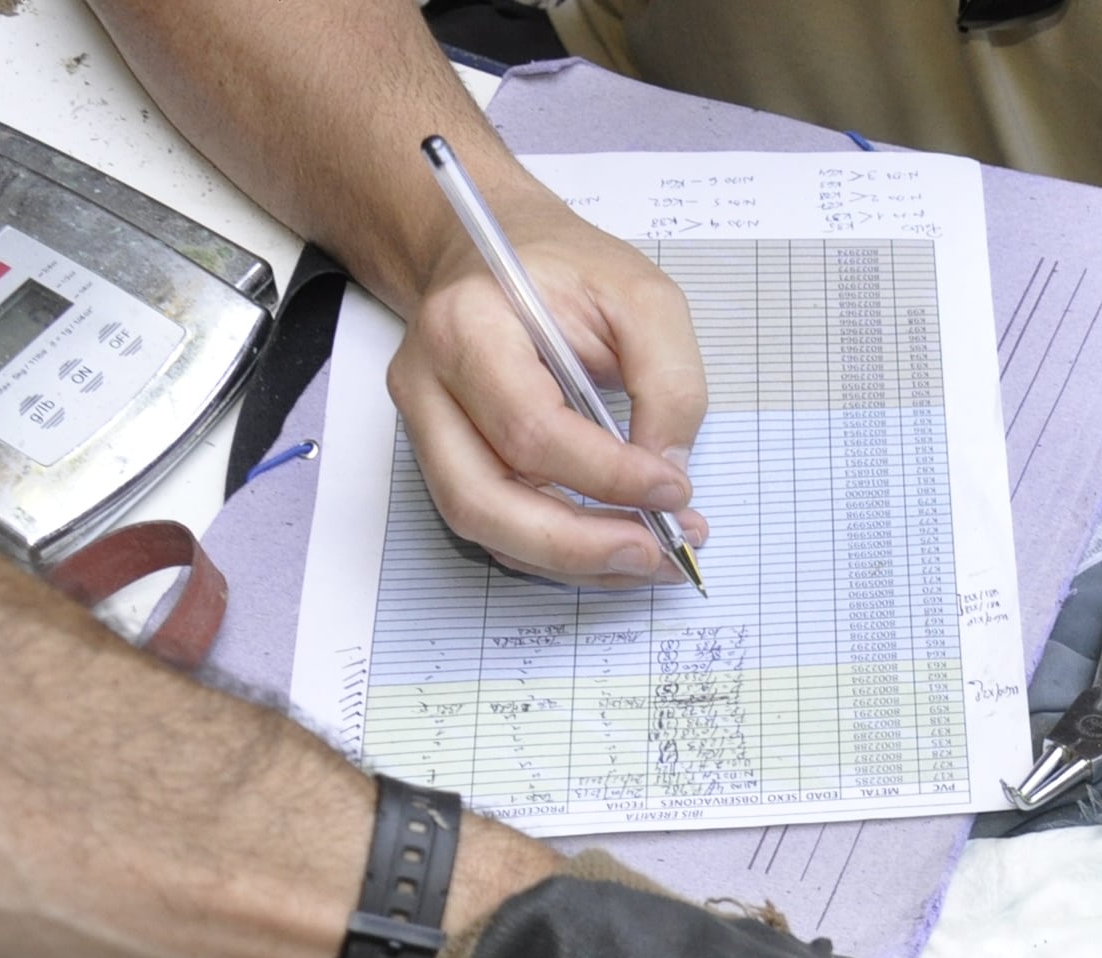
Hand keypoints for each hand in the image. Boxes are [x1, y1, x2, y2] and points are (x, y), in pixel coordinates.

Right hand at [390, 188, 709, 587]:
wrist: (496, 253)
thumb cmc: (566, 270)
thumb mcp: (642, 296)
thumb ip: (668, 380)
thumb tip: (668, 471)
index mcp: (468, 326)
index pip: (530, 427)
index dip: (607, 475)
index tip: (674, 489)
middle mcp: (428, 383)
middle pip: (482, 499)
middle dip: (578, 545)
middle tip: (657, 553)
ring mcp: (426, 426)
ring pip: (482, 526)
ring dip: (572, 561)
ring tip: (649, 558)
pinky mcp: (445, 456)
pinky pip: (495, 526)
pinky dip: (558, 553)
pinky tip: (616, 545)